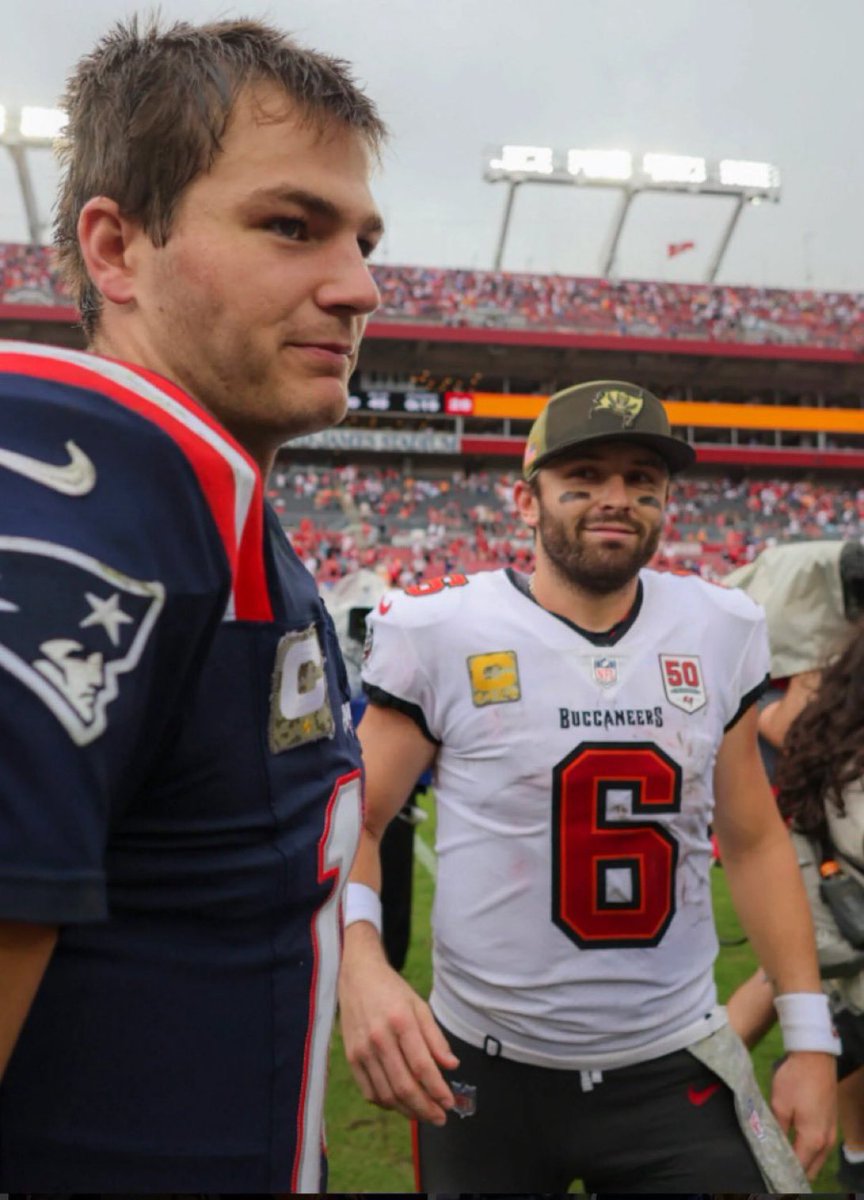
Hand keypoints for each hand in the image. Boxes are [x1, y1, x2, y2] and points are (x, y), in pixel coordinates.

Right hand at [338, 923, 458, 1123]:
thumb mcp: (419, 1005)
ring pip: (386, 1094)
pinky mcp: (351, 1058)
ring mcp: (362, 1050)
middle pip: (404, 1085)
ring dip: (407, 1110)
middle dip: (425, 1108)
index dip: (437, 1089)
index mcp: (400, 1022)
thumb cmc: (392, 991)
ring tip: (423, 1114)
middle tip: (440, 1117)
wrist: (356, 977)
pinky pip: (369, 1091)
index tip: (450, 1102)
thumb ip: (435, 1038)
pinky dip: (386, 1103)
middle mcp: (379, 1038)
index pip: (422, 1066)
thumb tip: (452, 1065)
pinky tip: (400, 1104)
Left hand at [770, 1050, 836, 1177]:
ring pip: (817, 1159)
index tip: (768, 1173)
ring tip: (781, 1158)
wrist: (815, 1056)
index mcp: (813, 1139)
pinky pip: (820, 1147)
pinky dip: (809, 1151)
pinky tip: (794, 1145)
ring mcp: (831, 1132)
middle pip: (810, 1169)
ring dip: (802, 1161)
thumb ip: (777, 1131)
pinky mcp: (831, 1123)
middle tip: (773, 1168)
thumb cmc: (795, 1079)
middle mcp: (827, 1142)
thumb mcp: (779, 1105)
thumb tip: (773, 1149)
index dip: (783, 1172)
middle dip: (794, 1171)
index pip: (798, 1168)